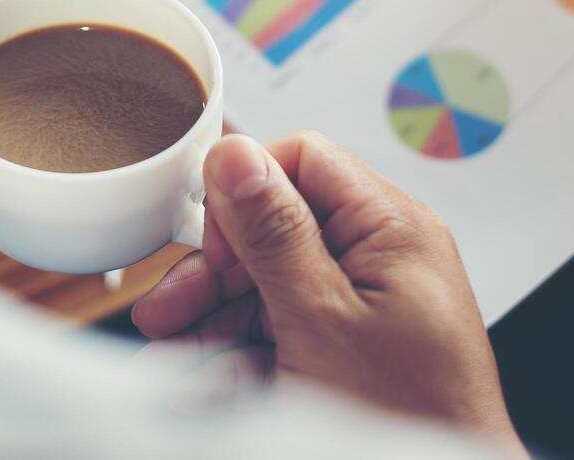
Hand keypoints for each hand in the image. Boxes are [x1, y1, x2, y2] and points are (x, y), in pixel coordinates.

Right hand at [132, 133, 520, 449]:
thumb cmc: (406, 418)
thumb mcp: (321, 317)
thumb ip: (275, 233)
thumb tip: (237, 156)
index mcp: (392, 227)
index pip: (304, 160)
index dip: (246, 192)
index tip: (209, 240)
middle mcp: (383, 256)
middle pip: (277, 227)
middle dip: (215, 271)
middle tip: (167, 309)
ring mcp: (367, 304)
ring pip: (270, 284)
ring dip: (214, 319)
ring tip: (171, 359)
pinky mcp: (350, 347)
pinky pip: (283, 329)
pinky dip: (240, 353)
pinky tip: (203, 380)